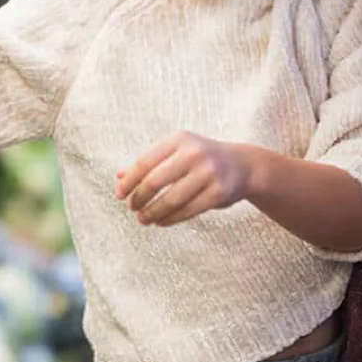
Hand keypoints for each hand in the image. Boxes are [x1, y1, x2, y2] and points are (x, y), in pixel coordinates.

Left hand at [118, 133, 252, 225]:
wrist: (242, 165)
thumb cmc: (201, 158)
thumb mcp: (176, 152)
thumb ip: (149, 163)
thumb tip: (119, 176)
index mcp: (178, 140)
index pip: (145, 162)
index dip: (130, 181)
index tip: (120, 195)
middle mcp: (193, 153)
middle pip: (155, 181)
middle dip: (139, 198)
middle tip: (132, 209)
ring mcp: (208, 173)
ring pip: (171, 199)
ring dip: (153, 212)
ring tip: (144, 219)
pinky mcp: (218, 193)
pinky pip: (187, 210)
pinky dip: (170, 219)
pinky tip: (161, 221)